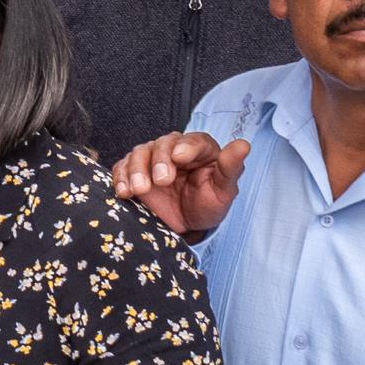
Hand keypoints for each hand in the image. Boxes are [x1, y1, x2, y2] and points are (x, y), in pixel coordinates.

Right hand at [110, 130, 247, 239]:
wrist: (187, 224)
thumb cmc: (208, 203)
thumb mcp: (224, 190)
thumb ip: (231, 168)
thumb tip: (243, 145)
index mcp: (200, 149)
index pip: (194, 140)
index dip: (186, 147)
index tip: (180, 157)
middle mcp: (174, 149)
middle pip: (162, 144)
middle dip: (159, 161)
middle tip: (161, 181)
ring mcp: (152, 160)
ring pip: (139, 153)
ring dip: (136, 170)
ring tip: (139, 190)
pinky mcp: (134, 172)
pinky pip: (122, 168)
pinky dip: (120, 178)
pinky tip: (124, 192)